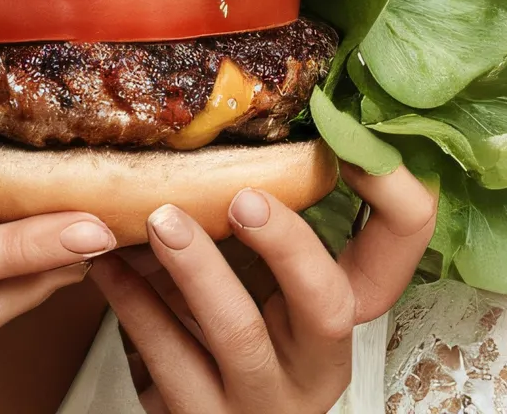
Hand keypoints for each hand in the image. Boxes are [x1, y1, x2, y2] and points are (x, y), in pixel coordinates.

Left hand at [89, 165, 437, 413]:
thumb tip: (242, 122)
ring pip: (237, 336)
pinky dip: (132, 300)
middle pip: (328, 305)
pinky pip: (164, 358)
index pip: (399, 255)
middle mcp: (317, 365)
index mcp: (346, 315)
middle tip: (243, 196)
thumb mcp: (264, 280)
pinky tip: (107, 260)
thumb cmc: (232, 328)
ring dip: (196, 268)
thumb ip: (266, 220)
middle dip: (288, 244)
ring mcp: (260, 402)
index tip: (350, 144)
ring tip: (157, 218)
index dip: (396, 199)